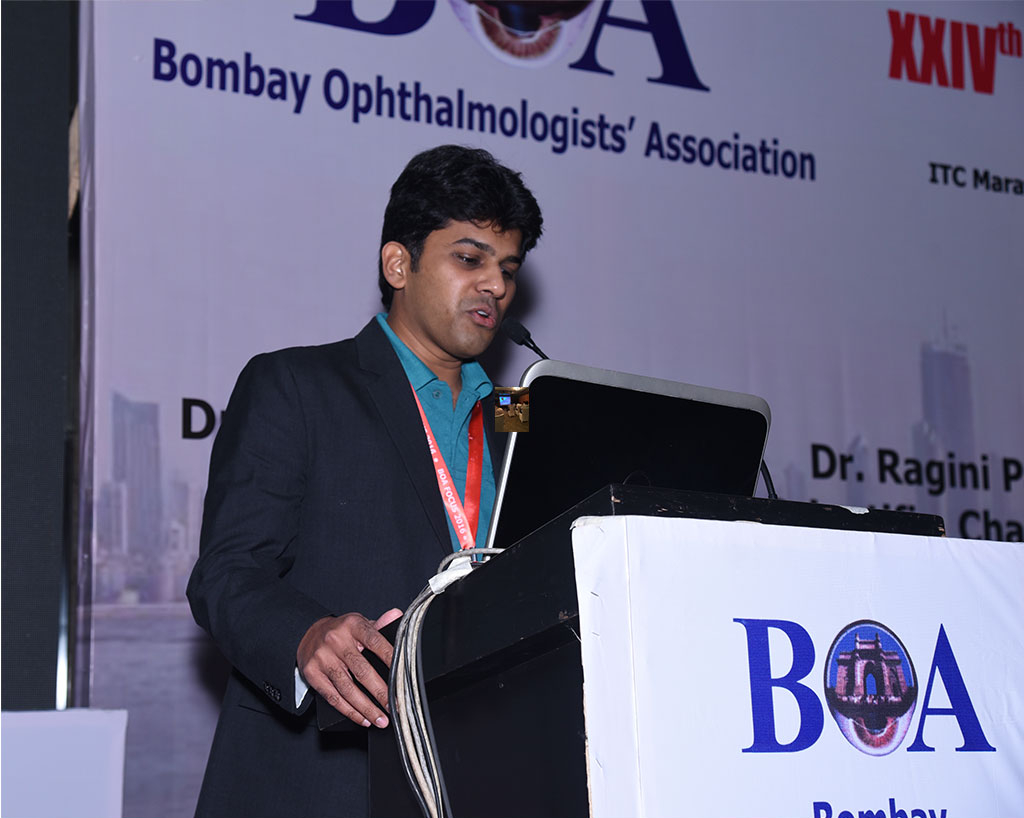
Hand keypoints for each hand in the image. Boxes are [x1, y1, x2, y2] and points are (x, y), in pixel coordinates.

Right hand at [297, 608, 402, 726]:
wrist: (307, 634)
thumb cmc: (341, 632)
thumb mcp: (359, 623)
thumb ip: (379, 625)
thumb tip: (397, 614)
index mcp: (352, 625)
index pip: (375, 642)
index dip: (391, 659)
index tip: (403, 676)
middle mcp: (336, 641)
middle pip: (362, 671)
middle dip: (381, 692)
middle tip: (395, 706)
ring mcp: (322, 659)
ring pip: (347, 689)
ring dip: (366, 708)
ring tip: (381, 719)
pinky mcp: (312, 674)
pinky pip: (333, 697)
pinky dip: (349, 711)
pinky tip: (362, 718)